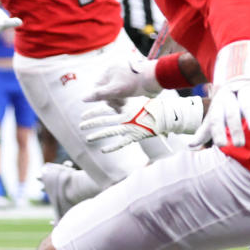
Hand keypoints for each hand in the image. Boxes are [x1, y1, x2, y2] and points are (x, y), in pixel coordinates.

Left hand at [81, 96, 203, 151]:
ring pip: (109, 132)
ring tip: (87, 138)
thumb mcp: (136, 100)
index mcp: (125, 106)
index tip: (83, 115)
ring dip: (97, 135)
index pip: (105, 108)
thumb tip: (110, 98)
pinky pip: (121, 143)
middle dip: (91, 123)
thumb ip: (123, 100)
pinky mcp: (135, 136)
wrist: (167, 115)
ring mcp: (130, 127)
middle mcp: (125, 117)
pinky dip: (112, 147)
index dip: (93, 112)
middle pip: (104, 120)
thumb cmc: (151, 106)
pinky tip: (103, 150)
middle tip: (81, 125)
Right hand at [83, 58, 161, 110]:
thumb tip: (83, 98)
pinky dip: (124, 96)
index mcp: (110, 69)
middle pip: (107, 88)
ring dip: (118, 99)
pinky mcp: (132, 79)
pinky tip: (129, 101)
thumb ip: (98, 95)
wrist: (156, 78)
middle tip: (119, 107)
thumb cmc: (135, 83)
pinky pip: (123, 89)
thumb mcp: (115, 90)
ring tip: (124, 105)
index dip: (101, 97)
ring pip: (115, 90)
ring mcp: (125, 74)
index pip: (98, 86)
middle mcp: (116, 70)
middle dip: (112, 99)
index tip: (109, 104)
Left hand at [191, 40, 249, 147]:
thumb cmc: (224, 106)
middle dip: (235, 129)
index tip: (222, 145)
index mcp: (216, 107)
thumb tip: (190, 145)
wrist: (235, 81)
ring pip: (246, 105)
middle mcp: (228, 100)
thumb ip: (204, 131)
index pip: (215, 120)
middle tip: (239, 144)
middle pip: (231, 115)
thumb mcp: (214, 117)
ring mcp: (242, 95)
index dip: (217, 132)